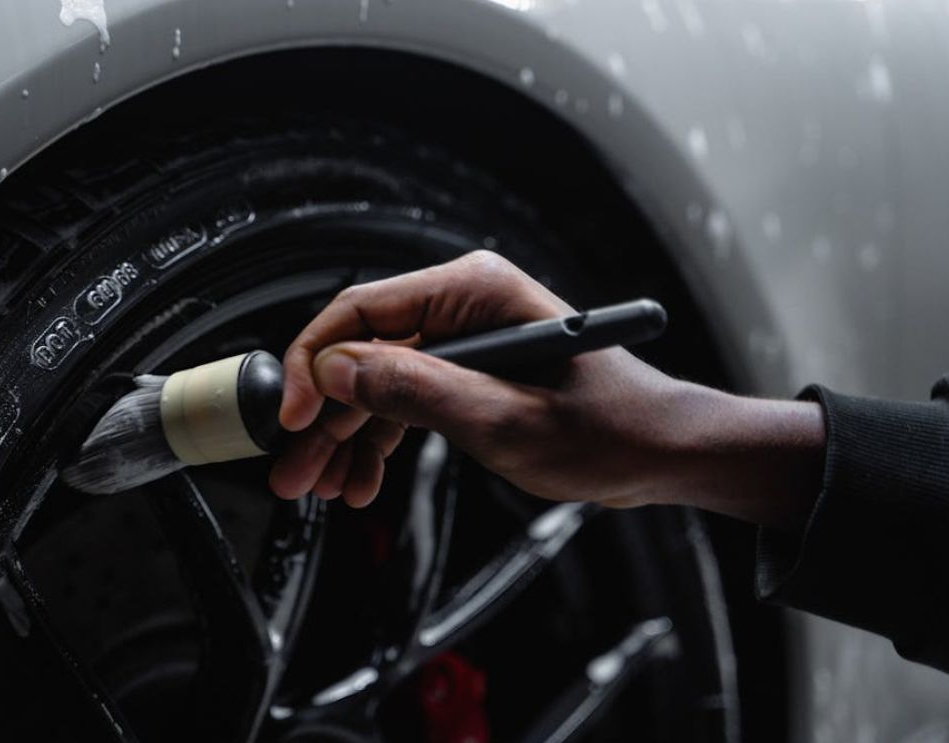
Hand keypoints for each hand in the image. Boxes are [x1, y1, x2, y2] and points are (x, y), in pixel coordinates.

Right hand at [268, 251, 678, 505]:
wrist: (658, 452)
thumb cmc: (610, 428)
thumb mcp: (505, 419)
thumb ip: (417, 391)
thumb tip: (339, 370)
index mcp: (473, 292)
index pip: (362, 312)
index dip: (315, 366)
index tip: (290, 416)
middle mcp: (462, 305)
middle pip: (362, 353)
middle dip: (324, 417)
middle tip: (294, 471)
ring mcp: (462, 340)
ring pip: (376, 384)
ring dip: (346, 438)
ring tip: (323, 488)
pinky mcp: (466, 373)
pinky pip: (404, 401)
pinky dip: (379, 442)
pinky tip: (361, 481)